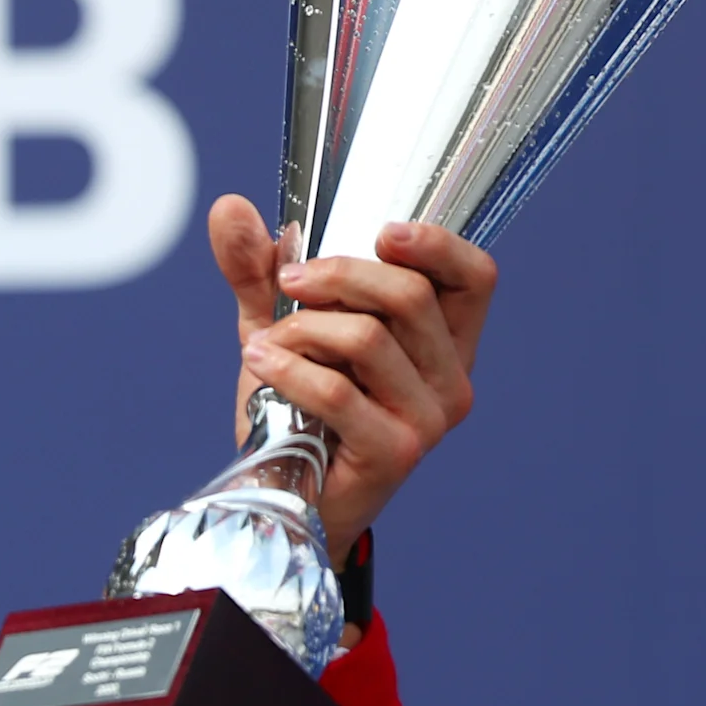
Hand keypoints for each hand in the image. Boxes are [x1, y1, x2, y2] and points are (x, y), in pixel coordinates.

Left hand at [206, 191, 490, 551]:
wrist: (281, 498)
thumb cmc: (297, 412)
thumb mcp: (281, 328)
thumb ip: (259, 270)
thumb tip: (230, 207)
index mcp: (445, 344)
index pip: (474, 277)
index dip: (436, 245)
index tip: (381, 230)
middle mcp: (452, 381)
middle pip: (410, 295)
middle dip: (339, 275)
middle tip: (289, 282)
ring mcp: (428, 421)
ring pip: (368, 339)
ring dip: (303, 330)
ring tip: (266, 344)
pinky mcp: (393, 453)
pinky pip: (337, 390)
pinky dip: (288, 369)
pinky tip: (259, 364)